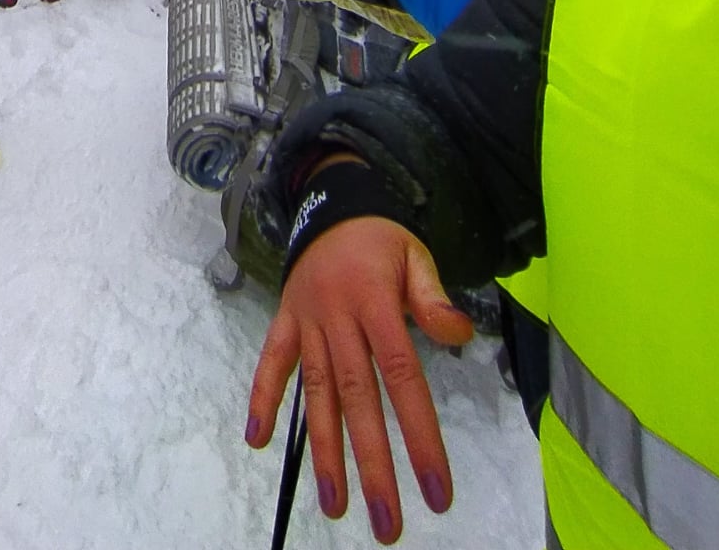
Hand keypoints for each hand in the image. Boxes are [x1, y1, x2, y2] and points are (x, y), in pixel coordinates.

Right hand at [246, 216, 470, 542]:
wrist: (331, 202)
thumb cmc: (381, 239)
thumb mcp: (415, 254)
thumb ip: (433, 297)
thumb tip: (460, 335)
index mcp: (375, 302)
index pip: (402, 378)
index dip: (419, 435)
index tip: (436, 490)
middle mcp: (338, 317)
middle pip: (357, 399)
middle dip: (372, 464)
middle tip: (386, 522)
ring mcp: (307, 321)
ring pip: (317, 393)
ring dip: (324, 450)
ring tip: (335, 505)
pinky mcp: (285, 321)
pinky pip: (271, 362)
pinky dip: (263, 398)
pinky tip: (258, 440)